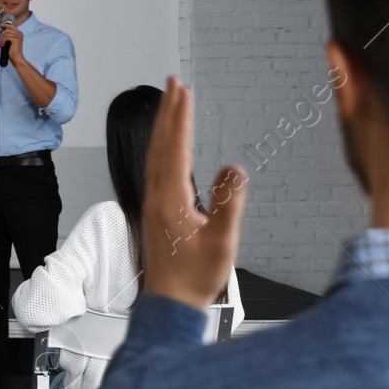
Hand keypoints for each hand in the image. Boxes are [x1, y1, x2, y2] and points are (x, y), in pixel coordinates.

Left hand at [0, 18, 24, 64]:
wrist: (17, 59)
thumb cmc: (13, 52)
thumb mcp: (10, 42)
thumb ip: (8, 36)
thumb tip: (1, 33)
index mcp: (19, 34)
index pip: (11, 26)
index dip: (5, 25)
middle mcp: (20, 34)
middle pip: (7, 29)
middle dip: (1, 34)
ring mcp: (18, 36)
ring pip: (6, 34)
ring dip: (1, 39)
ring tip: (0, 44)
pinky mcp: (16, 39)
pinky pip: (6, 37)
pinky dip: (2, 41)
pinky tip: (2, 45)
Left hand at [140, 78, 247, 308]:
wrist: (171, 304)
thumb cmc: (195, 279)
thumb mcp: (221, 243)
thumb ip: (230, 205)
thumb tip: (235, 169)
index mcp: (170, 200)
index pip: (176, 148)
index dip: (181, 117)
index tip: (184, 91)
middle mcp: (156, 197)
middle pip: (160, 145)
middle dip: (168, 111)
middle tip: (174, 83)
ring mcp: (153, 204)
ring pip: (156, 155)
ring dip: (164, 127)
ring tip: (172, 105)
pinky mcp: (155, 212)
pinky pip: (157, 169)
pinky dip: (164, 148)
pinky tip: (171, 148)